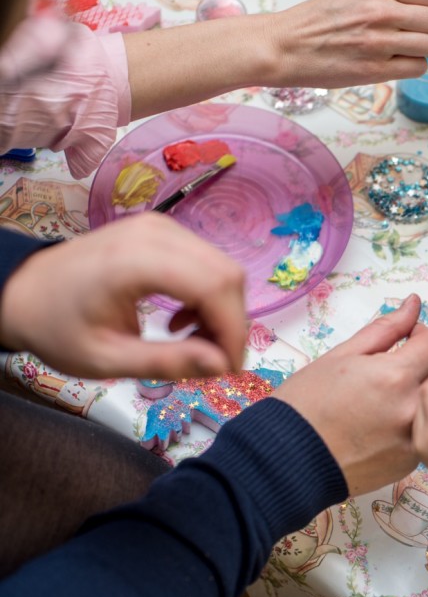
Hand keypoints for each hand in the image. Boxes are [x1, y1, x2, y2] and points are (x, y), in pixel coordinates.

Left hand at [0, 213, 247, 378]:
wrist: (25, 291)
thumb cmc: (59, 328)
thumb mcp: (107, 360)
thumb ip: (167, 363)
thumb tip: (221, 366)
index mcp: (135, 262)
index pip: (214, 287)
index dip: (232, 331)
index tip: (228, 369)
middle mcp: (156, 234)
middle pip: (227, 275)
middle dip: (232, 323)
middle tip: (215, 360)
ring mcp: (161, 227)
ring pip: (223, 268)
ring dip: (222, 310)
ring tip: (194, 341)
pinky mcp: (163, 231)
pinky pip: (208, 261)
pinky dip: (209, 295)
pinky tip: (182, 319)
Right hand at [265, 0, 427, 86]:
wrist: (284, 47)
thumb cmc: (317, 19)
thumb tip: (422, 0)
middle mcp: (380, 11)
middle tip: (427, 30)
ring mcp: (379, 42)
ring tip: (411, 47)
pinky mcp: (375, 70)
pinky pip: (418, 68)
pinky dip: (414, 65)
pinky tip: (398, 61)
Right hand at [273, 294, 427, 495]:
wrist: (287, 459)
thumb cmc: (306, 403)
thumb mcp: (341, 355)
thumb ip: (385, 328)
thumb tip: (413, 304)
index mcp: (395, 376)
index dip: (422, 337)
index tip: (406, 341)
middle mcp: (411, 408)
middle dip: (422, 366)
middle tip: (389, 373)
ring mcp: (412, 439)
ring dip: (418, 396)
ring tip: (382, 402)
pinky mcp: (409, 463)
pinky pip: (422, 433)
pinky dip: (408, 425)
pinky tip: (378, 427)